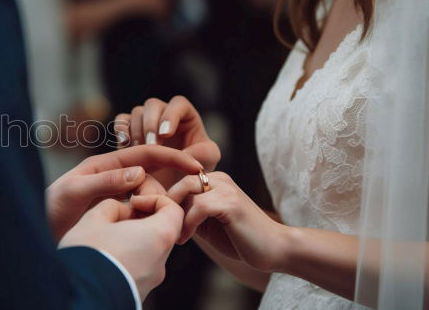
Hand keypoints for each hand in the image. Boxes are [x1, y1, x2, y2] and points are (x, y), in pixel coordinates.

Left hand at [47, 145, 202, 239]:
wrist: (36, 232)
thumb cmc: (49, 210)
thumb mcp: (73, 192)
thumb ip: (103, 182)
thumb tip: (138, 173)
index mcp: (104, 165)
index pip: (145, 154)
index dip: (172, 157)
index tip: (195, 167)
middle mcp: (112, 177)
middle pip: (151, 174)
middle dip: (164, 187)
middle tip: (167, 209)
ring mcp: (115, 195)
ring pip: (147, 194)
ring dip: (158, 203)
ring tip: (160, 219)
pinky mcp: (116, 213)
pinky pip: (140, 210)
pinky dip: (150, 215)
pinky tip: (154, 226)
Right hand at [59, 195, 183, 299]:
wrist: (79, 296)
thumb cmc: (87, 253)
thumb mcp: (94, 218)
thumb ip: (113, 206)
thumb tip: (121, 211)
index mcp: (158, 236)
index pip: (174, 210)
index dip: (154, 199)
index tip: (133, 201)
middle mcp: (161, 261)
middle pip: (162, 232)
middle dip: (141, 220)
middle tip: (116, 218)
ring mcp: (151, 280)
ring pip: (149, 251)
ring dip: (133, 240)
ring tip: (105, 239)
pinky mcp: (139, 293)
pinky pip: (139, 269)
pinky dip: (128, 259)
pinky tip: (104, 258)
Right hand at [115, 96, 219, 170]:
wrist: (172, 187)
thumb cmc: (192, 170)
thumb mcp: (207, 161)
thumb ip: (202, 152)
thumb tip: (187, 148)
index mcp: (186, 117)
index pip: (178, 104)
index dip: (171, 115)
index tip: (166, 134)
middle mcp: (164, 115)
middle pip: (153, 105)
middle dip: (150, 124)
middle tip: (151, 145)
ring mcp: (145, 122)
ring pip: (137, 112)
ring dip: (137, 130)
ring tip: (140, 151)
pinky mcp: (130, 132)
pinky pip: (121, 121)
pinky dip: (121, 130)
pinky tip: (126, 147)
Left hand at [167, 171, 289, 271]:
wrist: (274, 250)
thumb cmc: (240, 239)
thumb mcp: (206, 224)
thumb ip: (187, 214)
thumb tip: (158, 212)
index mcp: (213, 181)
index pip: (179, 182)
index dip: (163, 199)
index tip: (154, 218)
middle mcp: (220, 179)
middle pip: (180, 181)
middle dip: (163, 202)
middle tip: (156, 225)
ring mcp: (227, 188)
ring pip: (186, 190)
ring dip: (174, 214)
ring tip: (172, 234)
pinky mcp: (231, 202)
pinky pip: (198, 207)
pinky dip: (187, 224)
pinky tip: (184, 240)